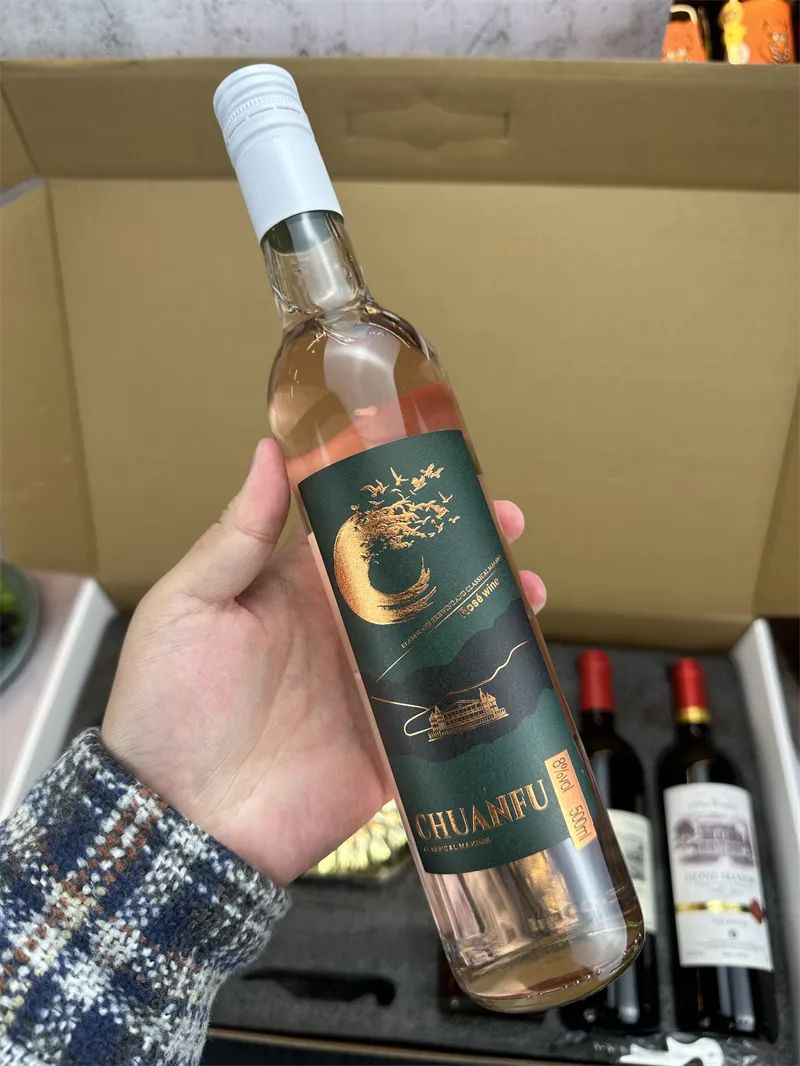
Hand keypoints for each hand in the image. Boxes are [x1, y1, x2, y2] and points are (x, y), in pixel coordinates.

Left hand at [102, 439, 546, 884]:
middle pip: (421, 578)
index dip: (407, 500)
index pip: (366, 530)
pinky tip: (522, 664)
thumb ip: (238, 534)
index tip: (447, 472)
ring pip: (446, 637)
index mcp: (301, 588)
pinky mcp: (394, 742)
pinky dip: (487, 688)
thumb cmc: (168, 706)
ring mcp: (375, 687)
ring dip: (490, 609)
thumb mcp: (189, 605)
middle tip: (508, 522)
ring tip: (529, 588)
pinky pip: (450, 710)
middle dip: (468, 546)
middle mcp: (345, 630)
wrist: (182, 821)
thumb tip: (269, 451)